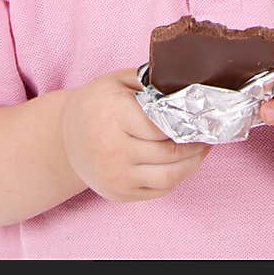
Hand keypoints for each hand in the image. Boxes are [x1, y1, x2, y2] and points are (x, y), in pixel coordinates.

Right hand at [61, 68, 211, 202]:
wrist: (64, 139)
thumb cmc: (95, 104)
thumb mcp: (116, 81)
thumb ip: (149, 80)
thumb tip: (184, 83)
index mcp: (114, 116)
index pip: (160, 126)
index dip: (187, 124)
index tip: (203, 118)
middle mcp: (113, 150)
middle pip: (168, 154)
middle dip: (195, 145)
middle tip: (209, 134)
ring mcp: (115, 176)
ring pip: (168, 178)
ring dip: (191, 165)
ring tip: (201, 151)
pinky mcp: (118, 194)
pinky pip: (157, 191)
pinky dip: (175, 179)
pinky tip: (182, 164)